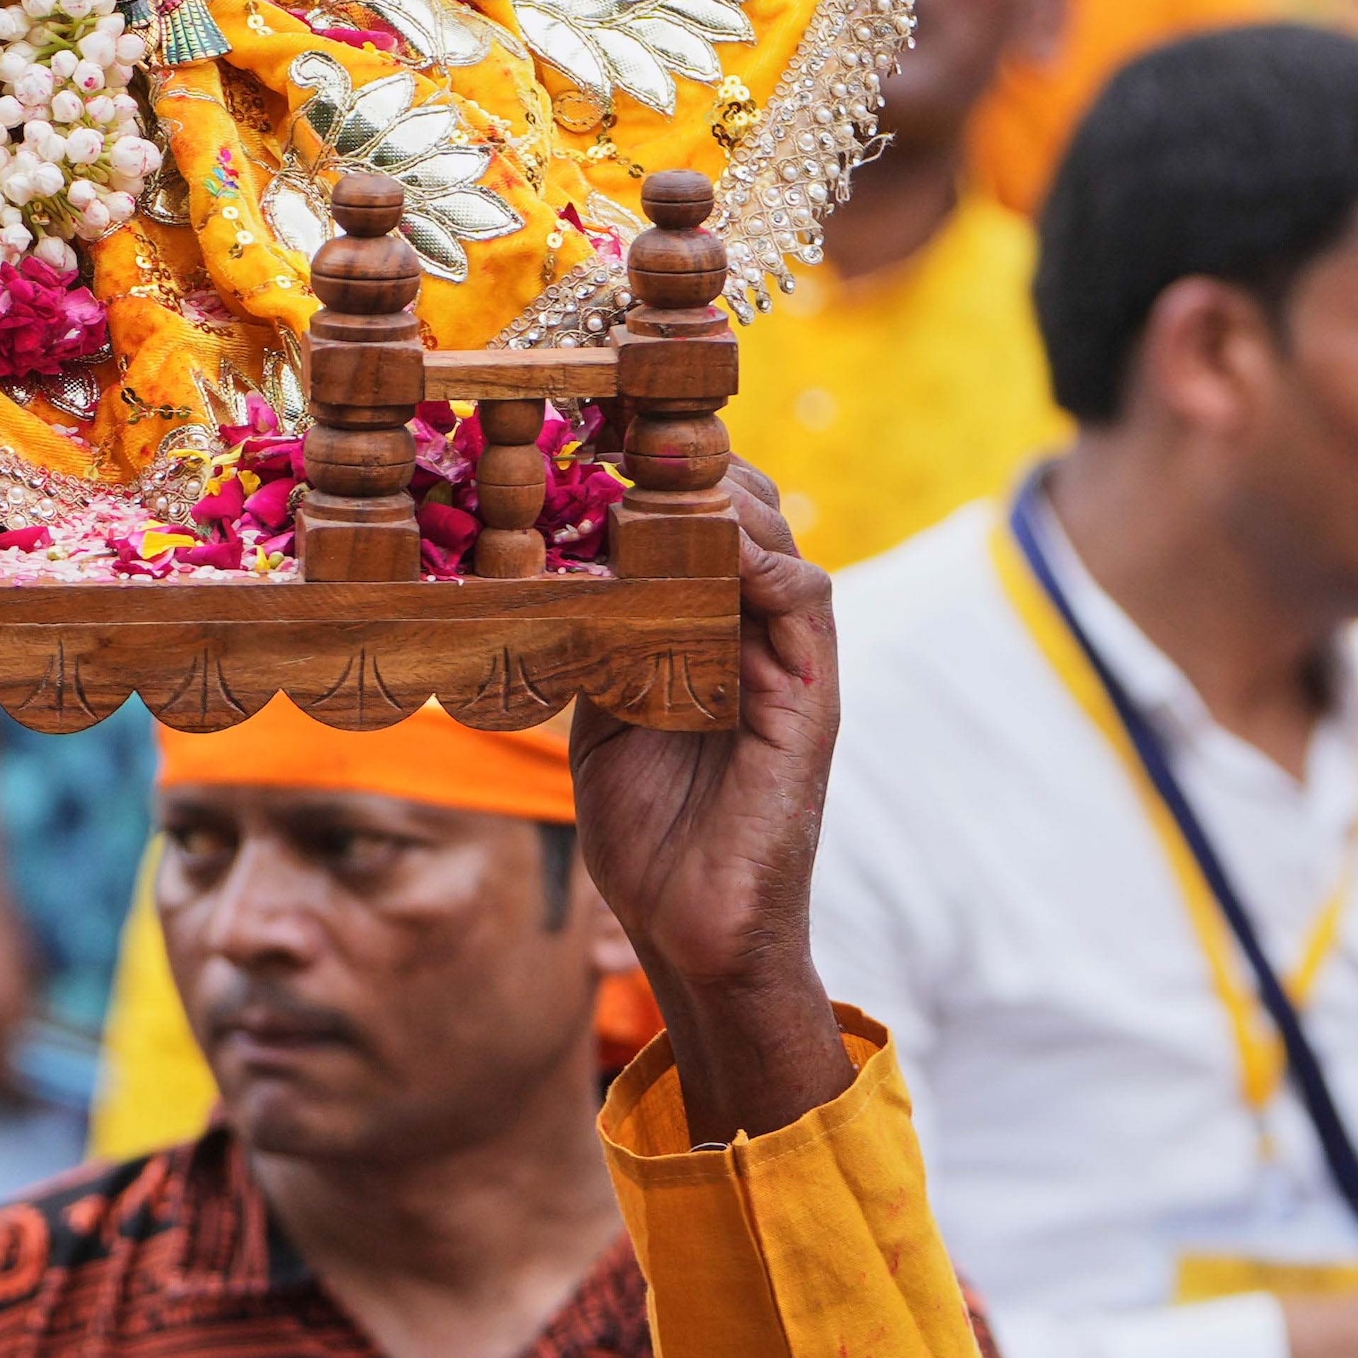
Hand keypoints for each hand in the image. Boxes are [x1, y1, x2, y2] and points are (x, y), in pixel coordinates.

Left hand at [569, 465, 849, 1143]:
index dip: (661, 471)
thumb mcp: (599, 709)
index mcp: (706, 632)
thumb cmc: (646, 829)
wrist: (689, 931)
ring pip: (780, 543)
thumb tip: (544, 564)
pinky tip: (720, 540)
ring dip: (727, 496)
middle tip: (626, 426)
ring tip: (668, 464)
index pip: (701, 524)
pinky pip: (806, 605)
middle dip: (693, 462)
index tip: (596, 425)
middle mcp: (755, 637)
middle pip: (747, 514)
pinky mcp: (813, 704)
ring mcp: (789, 667)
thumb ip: (594, 636)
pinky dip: (766, 562)